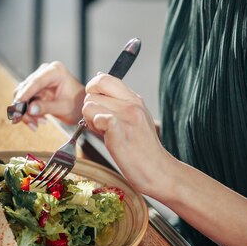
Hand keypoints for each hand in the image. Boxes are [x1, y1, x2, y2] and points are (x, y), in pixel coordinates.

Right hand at [12, 61, 84, 126]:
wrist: (80, 106)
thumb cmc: (77, 103)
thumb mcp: (64, 107)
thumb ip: (47, 107)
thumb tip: (29, 109)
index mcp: (55, 71)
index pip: (36, 81)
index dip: (26, 93)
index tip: (17, 104)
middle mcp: (44, 72)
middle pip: (26, 89)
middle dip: (25, 107)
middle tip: (29, 122)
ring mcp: (39, 80)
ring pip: (22, 96)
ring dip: (26, 112)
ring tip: (35, 125)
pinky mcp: (35, 89)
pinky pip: (25, 101)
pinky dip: (28, 113)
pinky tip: (35, 122)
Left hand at [83, 74, 172, 195]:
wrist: (158, 170)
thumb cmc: (143, 146)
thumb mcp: (135, 114)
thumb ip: (117, 96)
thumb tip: (99, 75)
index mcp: (133, 98)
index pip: (103, 78)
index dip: (93, 89)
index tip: (97, 103)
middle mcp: (131, 104)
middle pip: (91, 93)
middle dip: (90, 109)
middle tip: (102, 124)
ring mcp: (126, 117)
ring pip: (88, 107)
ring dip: (91, 121)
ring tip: (106, 133)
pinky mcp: (120, 133)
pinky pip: (98, 119)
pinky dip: (96, 128)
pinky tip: (107, 137)